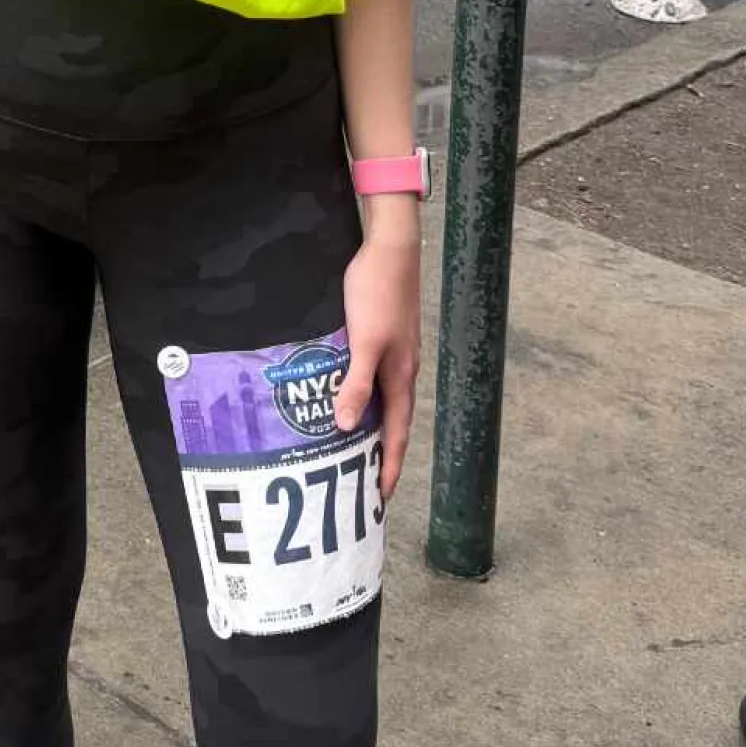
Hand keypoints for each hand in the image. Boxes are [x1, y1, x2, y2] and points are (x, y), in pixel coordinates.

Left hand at [333, 213, 422, 502]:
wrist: (389, 249)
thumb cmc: (377, 294)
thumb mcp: (365, 342)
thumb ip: (356, 384)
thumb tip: (345, 428)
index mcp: (401, 377)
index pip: (397, 434)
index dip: (390, 465)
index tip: (381, 497)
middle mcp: (401, 370)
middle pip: (393, 423)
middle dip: (382, 454)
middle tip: (366, 483)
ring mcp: (393, 354)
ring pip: (383, 402)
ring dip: (371, 427)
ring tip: (354, 450)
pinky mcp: (381, 337)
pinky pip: (373, 380)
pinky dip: (362, 397)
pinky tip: (346, 397)